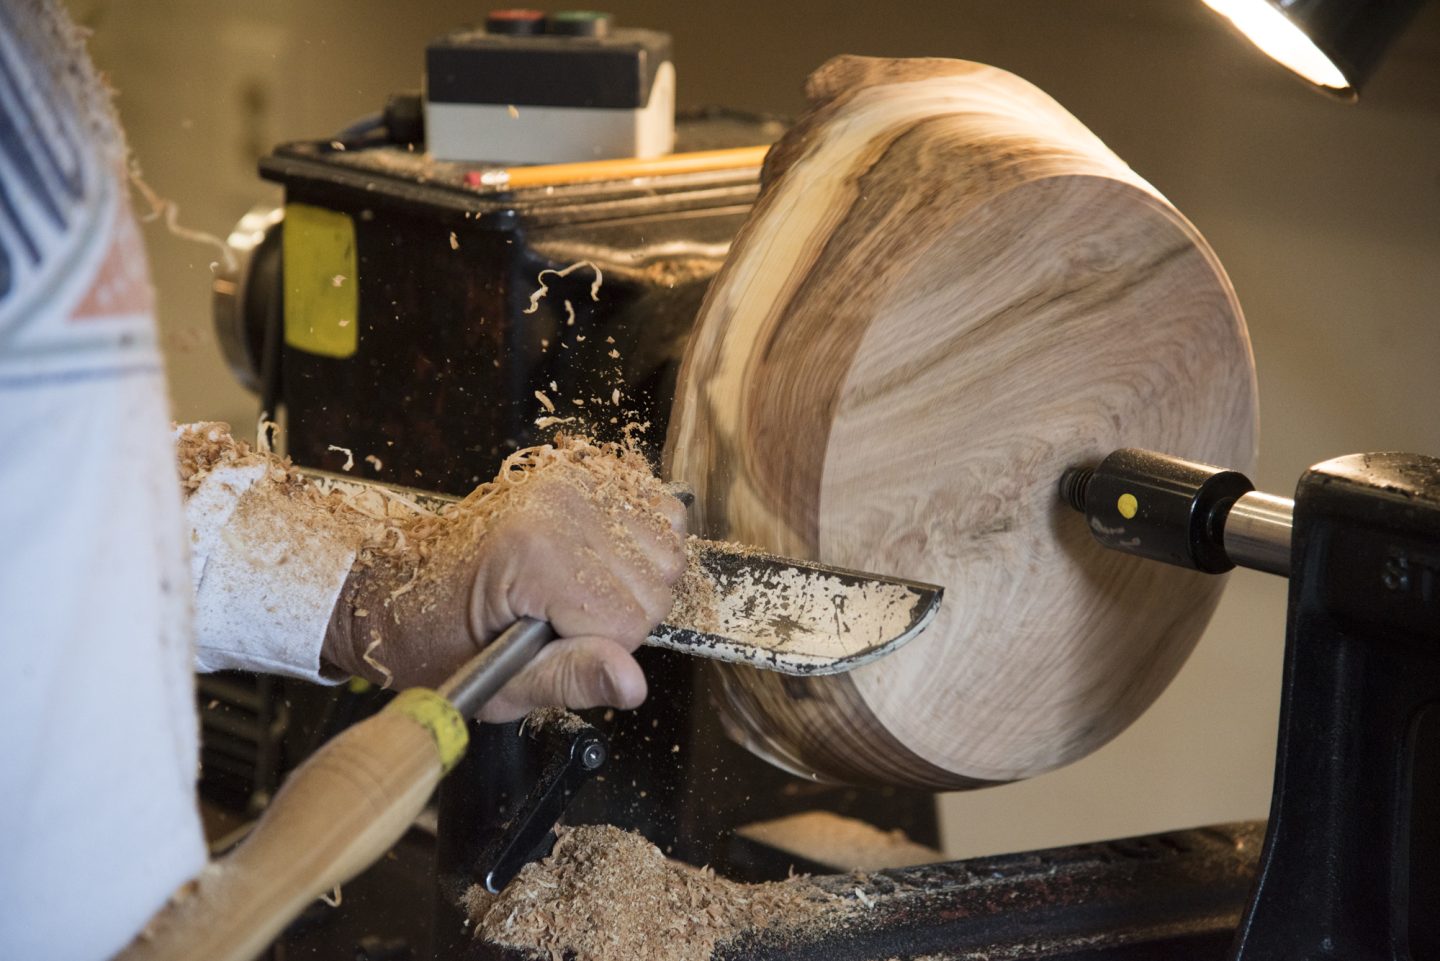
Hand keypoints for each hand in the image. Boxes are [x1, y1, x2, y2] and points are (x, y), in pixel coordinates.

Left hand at [323, 446, 686, 720]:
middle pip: (657, 583)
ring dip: (637, 578)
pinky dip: (643, 539)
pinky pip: (659, 508)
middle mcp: (561, 505)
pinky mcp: (584, 471)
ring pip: (668, 548)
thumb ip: (571, 679)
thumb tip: (633, 684)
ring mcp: (575, 481)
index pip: (630, 623)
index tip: (552, 643)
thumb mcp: (498, 683)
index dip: (599, 648)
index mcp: (535, 557)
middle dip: (622, 614)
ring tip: (580, 588)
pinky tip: (601, 558)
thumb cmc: (440, 637)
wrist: (400, 584)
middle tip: (562, 617)